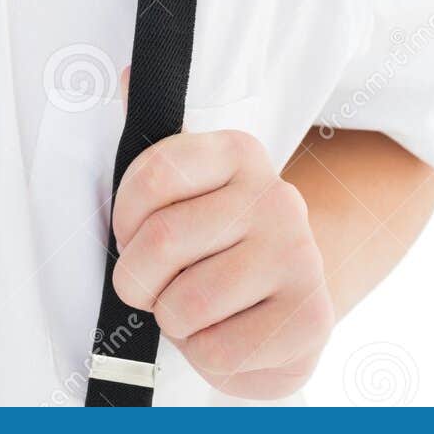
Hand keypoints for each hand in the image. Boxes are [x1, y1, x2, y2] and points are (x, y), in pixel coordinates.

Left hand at [110, 66, 334, 397]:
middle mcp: (275, 196)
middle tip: (147, 286)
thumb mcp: (189, 187)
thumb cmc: (220, 241)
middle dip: (138, 279)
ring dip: (172, 320)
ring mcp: (298, 256)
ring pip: (187, 303)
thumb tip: (126, 78)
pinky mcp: (309, 318)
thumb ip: (154, 138)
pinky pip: (218, 351)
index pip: (154, 173)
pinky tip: (222, 334)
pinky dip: (203, 355)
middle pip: (163, 241)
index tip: (127, 235)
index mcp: (238, 152)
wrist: (291, 297)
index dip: (123, 217)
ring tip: (188, 310)